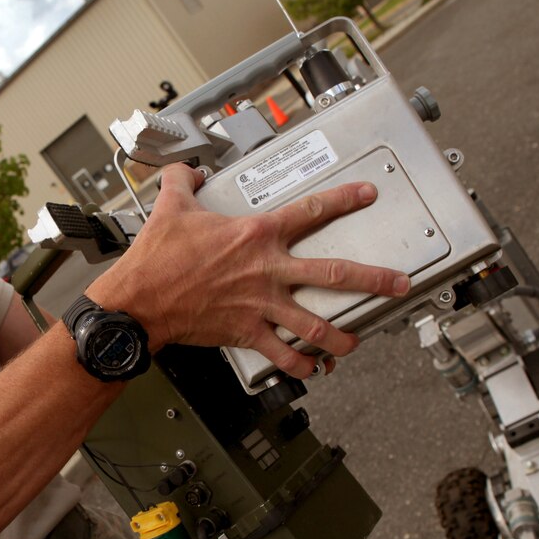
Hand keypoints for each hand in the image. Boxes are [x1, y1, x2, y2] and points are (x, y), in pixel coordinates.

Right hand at [87, 163, 409, 378]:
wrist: (140, 301)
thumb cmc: (156, 259)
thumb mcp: (171, 206)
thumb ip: (185, 181)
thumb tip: (189, 169)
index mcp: (256, 235)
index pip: (311, 210)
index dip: (344, 199)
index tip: (367, 195)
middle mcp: (267, 270)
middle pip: (334, 274)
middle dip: (373, 278)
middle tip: (398, 283)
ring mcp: (261, 305)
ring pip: (316, 325)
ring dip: (342, 337)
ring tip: (357, 342)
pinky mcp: (247, 333)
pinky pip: (282, 355)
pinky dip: (301, 366)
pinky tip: (314, 370)